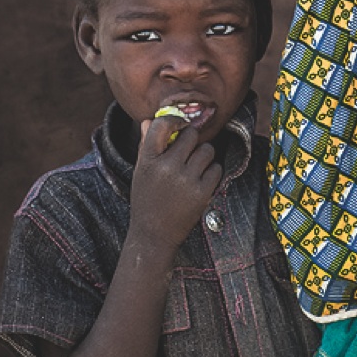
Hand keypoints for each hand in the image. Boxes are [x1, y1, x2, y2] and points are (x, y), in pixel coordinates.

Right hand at [129, 115, 221, 252]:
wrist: (154, 235)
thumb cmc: (146, 200)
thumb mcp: (140, 172)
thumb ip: (146, 144)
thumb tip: (149, 120)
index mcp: (148, 160)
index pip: (162, 124)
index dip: (174, 120)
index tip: (180, 125)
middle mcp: (167, 167)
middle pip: (191, 135)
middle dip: (192, 142)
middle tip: (187, 154)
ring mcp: (186, 180)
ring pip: (207, 150)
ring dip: (204, 156)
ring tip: (193, 169)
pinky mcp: (202, 192)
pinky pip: (216, 168)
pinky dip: (211, 173)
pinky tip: (200, 181)